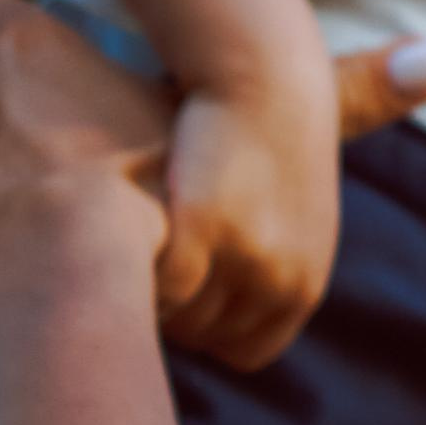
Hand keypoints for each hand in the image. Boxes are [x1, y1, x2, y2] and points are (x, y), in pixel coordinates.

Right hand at [158, 77, 340, 371]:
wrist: (268, 72)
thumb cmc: (267, 134)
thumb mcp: (287, 213)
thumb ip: (262, 269)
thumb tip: (205, 318)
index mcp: (304, 282)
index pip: (246, 352)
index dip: (210, 328)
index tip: (185, 291)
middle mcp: (280, 279)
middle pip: (203, 336)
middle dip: (174, 305)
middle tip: (149, 260)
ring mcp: (242, 259)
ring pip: (173, 315)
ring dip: (147, 286)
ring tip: (134, 244)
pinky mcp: (200, 230)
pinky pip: (152, 283)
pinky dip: (132, 265)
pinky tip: (120, 230)